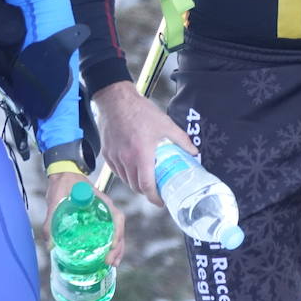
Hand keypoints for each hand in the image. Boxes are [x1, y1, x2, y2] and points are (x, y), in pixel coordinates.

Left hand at [43, 173, 125, 266]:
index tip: (112, 246)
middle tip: (110, 262)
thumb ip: (51, 221)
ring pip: (116, 233)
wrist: (63, 175)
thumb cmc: (63, 184)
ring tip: (111, 264)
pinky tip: (103, 257)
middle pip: (119, 229)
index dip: (117, 233)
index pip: (117, 217)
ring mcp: (103, 214)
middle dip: (118, 247)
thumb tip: (50, 245)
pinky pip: (108, 233)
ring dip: (117, 249)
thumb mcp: (56, 200)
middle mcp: (105, 208)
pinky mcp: (97, 219)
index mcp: (101, 201)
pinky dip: (109, 246)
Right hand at [91, 81, 195, 206]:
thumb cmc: (139, 111)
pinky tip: (132, 166)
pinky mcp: (106, 153)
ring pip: (125, 180)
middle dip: (146, 191)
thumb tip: (194, 153)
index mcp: (141, 155)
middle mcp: (126, 160)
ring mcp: (114, 157)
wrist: (115, 100)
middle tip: (156, 189)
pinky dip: (125, 173)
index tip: (161, 201)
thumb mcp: (165, 124)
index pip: (146, 186)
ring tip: (145, 177)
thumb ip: (181, 140)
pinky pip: (116, 171)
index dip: (154, 198)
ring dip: (135, 182)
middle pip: (136, 186)